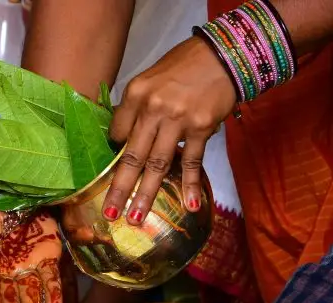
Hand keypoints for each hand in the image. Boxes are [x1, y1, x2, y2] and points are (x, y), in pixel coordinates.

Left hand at [103, 36, 236, 224]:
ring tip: (135, 218)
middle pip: (132, 156)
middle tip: (110, 213)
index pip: (118, 133)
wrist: (223, 55)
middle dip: (119, 188)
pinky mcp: (201, 127)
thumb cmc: (184, 66)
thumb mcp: (151, 79)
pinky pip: (192, 161)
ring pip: (158, 164)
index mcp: (135, 94)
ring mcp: (177, 120)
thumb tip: (124, 139)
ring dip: (146, 194)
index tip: (113, 170)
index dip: (115, 153)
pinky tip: (188, 205)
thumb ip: (137, 108)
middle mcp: (153, 108)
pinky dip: (190, 184)